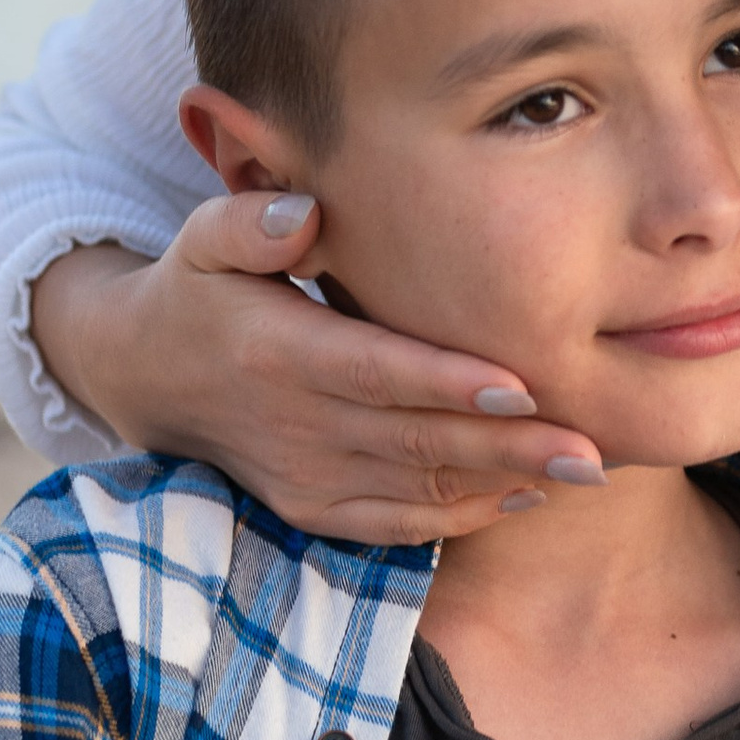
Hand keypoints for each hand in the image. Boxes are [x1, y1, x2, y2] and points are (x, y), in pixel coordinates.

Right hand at [32, 203, 599, 544]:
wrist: (148, 377)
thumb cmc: (199, 289)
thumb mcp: (202, 239)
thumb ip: (250, 222)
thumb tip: (304, 215)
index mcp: (273, 352)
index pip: (372, 371)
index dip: (444, 383)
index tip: (520, 386)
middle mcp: (291, 425)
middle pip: (413, 440)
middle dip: (507, 447)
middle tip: (591, 448)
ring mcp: (303, 476)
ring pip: (416, 489)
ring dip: (500, 484)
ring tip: (581, 471)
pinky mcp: (312, 508)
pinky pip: (395, 525)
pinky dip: (462, 518)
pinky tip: (527, 497)